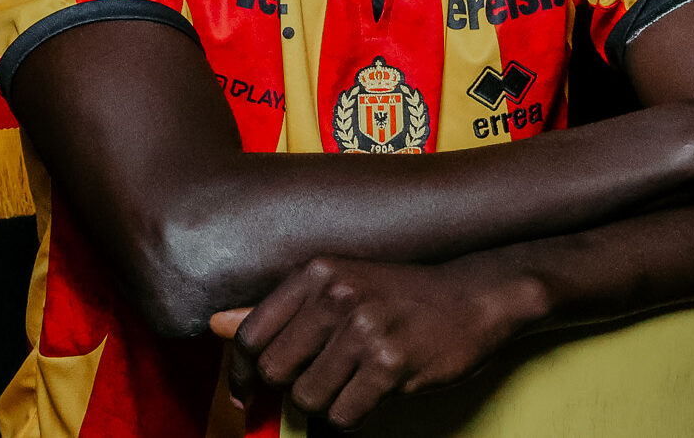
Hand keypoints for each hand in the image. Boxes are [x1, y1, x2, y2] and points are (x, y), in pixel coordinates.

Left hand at [209, 256, 541, 429]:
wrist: (476, 295)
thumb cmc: (404, 295)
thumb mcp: (340, 284)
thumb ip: (281, 309)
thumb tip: (217, 325)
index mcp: (316, 272)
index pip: (252, 334)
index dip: (243, 372)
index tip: (247, 393)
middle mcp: (335, 294)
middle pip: (276, 371)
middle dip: (293, 389)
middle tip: (322, 384)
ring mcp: (363, 328)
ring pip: (308, 399)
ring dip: (327, 407)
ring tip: (352, 388)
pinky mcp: (390, 363)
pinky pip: (344, 416)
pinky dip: (350, 421)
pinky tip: (369, 400)